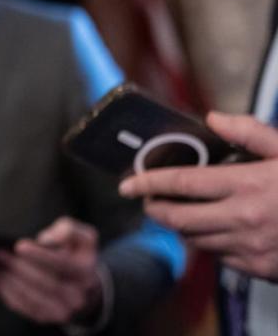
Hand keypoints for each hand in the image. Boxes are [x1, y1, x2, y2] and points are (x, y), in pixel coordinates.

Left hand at [0, 216, 102, 324]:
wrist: (84, 289)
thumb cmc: (76, 256)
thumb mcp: (83, 237)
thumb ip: (69, 230)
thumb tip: (46, 239)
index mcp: (85, 273)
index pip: (62, 264)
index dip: (39, 255)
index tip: (18, 245)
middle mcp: (76, 296)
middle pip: (43, 282)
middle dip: (16, 265)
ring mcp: (60, 310)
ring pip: (29, 295)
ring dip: (7, 277)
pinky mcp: (44, 317)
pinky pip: (20, 305)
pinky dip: (5, 288)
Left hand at [119, 111, 277, 279]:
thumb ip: (249, 133)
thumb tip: (213, 119)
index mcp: (248, 186)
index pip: (181, 184)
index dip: (148, 183)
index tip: (128, 183)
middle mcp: (244, 220)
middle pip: (177, 219)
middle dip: (155, 209)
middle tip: (147, 199)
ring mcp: (251, 248)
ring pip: (195, 240)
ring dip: (181, 227)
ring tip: (179, 211)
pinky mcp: (261, 270)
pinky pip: (220, 258)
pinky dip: (209, 243)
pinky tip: (214, 229)